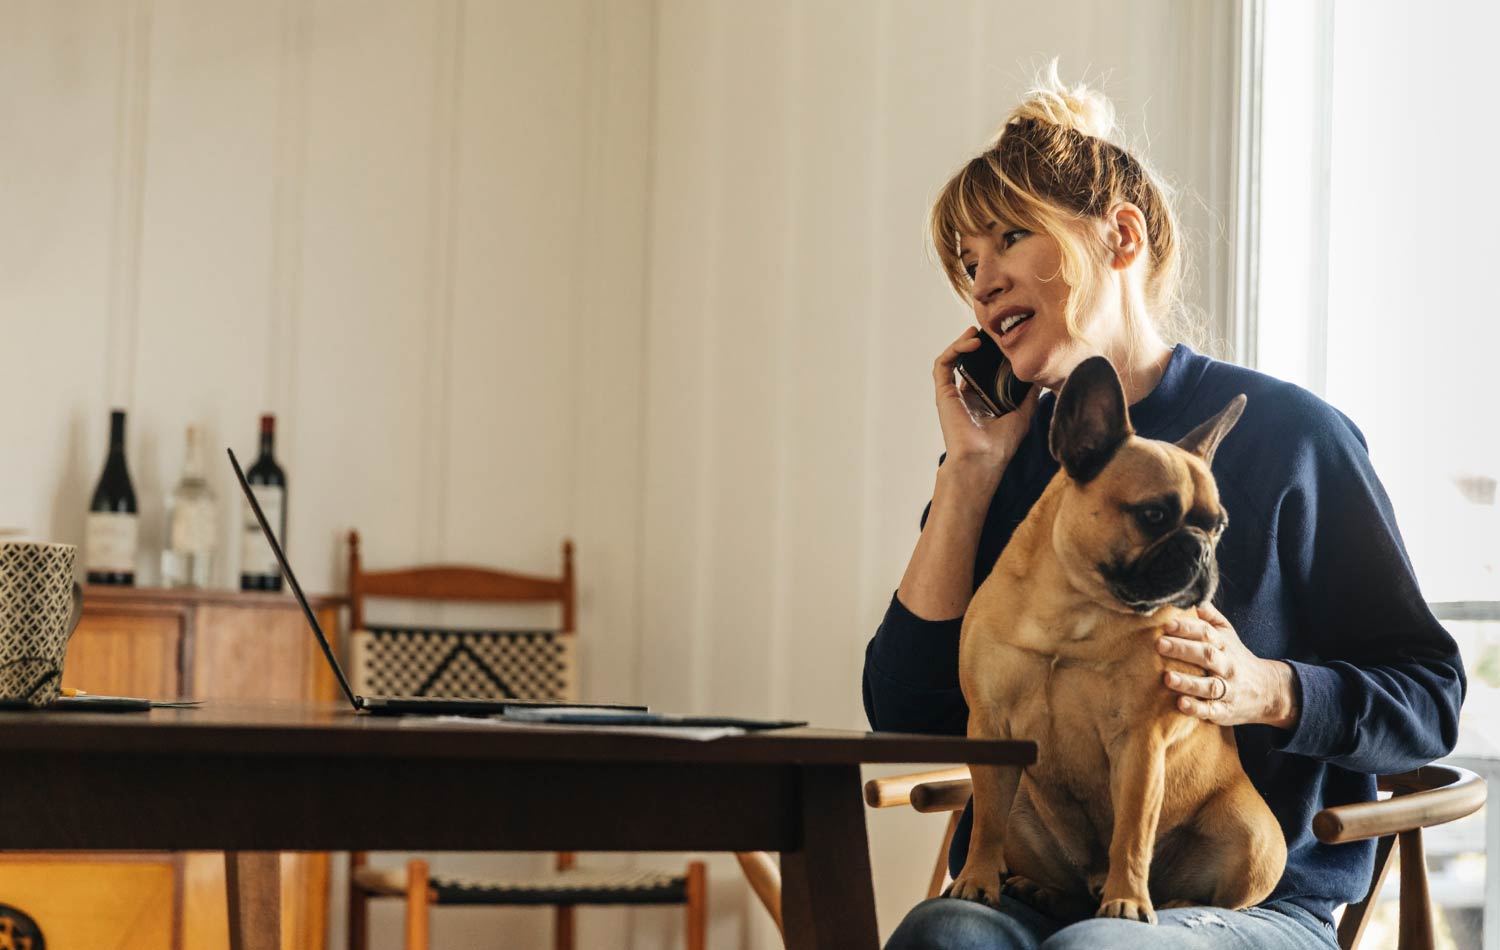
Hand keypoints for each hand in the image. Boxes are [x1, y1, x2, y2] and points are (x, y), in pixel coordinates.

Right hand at [933, 327, 1039, 475]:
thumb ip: (1030, 393)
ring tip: (978, 332)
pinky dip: (955, 348)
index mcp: (982, 400)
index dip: (990, 353)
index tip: (1003, 339)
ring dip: (963, 342)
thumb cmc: (1000, 444)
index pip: (983, 369)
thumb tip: (1041, 374)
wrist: (982, 459)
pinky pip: (943, 363)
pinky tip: (972, 342)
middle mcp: (965, 395)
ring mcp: (952, 393)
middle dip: (976, 343)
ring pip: (953, 358)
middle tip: (990, 329)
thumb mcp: (1023, 413)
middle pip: (967, 361)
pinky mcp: (943, 392)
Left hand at [1157, 602, 1299, 728]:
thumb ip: (1211, 619)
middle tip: (1159, 644)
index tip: (1167, 624)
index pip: (1207, 633)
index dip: (1187, 628)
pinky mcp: (1226, 711)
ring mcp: (1228, 690)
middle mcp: (1227, 666)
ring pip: (1210, 685)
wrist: (1269, 691)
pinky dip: (1197, 708)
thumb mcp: (1229, 636)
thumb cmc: (1237, 659)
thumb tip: (1194, 598)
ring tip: (1167, 678)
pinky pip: (1212, 710)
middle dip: (1183, 649)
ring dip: (1188, 682)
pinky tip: (1181, 704)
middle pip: (1207, 655)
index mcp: (1225, 646)